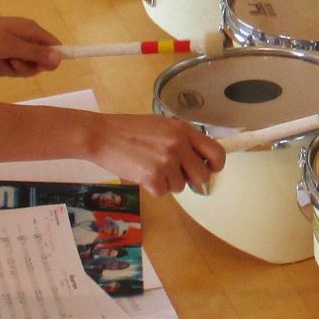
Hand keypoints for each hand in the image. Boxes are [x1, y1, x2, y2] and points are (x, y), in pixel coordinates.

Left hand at [0, 13, 61, 77]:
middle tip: (12, 63)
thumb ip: (36, 54)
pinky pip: (9, 64)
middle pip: (37, 60)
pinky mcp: (2, 49)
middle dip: (24, 67)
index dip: (50, 60)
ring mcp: (13, 42)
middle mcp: (25, 35)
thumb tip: (60, 58)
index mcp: (31, 30)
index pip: (54, 46)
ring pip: (22, 65)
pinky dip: (0, 66)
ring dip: (10, 68)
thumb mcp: (13, 48)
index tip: (39, 68)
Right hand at [85, 114, 227, 197]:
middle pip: (202, 175)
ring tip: (150, 167)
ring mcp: (166, 161)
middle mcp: (178, 144)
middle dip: (192, 180)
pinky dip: (153, 188)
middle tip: (176, 174)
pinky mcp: (153, 177)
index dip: (216, 164)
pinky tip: (142, 173)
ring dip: (167, 182)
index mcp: (182, 129)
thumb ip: (181, 139)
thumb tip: (199, 159)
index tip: (210, 169)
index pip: (216, 151)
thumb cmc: (129, 130)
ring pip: (181, 186)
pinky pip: (163, 192)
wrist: (102, 135)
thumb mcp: (161, 125)